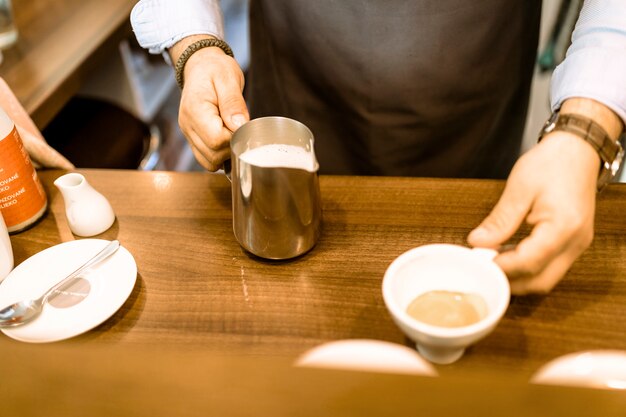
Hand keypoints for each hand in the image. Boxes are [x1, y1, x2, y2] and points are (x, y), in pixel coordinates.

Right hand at [176, 40, 248, 170]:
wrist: (201, 66)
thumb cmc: (215, 70)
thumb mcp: (228, 78)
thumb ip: (234, 103)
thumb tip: (239, 126)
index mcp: (195, 110)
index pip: (216, 140)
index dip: (234, 137)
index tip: (241, 124)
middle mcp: (187, 125)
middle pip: (212, 155)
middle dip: (231, 146)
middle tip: (239, 127)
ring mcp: (189, 134)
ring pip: (209, 162)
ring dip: (225, 153)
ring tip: (232, 132)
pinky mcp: (193, 138)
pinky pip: (206, 158)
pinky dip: (219, 155)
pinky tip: (227, 138)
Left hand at [467, 131, 599, 293]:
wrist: (577, 150)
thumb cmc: (552, 163)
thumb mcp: (519, 188)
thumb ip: (500, 220)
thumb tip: (478, 242)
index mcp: (563, 227)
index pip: (529, 263)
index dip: (501, 268)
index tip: (478, 264)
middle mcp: (576, 242)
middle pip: (541, 281)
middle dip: (510, 282)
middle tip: (482, 269)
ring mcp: (577, 245)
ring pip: (547, 279)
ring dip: (518, 277)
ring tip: (491, 262)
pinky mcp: (573, 243)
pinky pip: (551, 267)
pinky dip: (528, 268)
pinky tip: (507, 255)